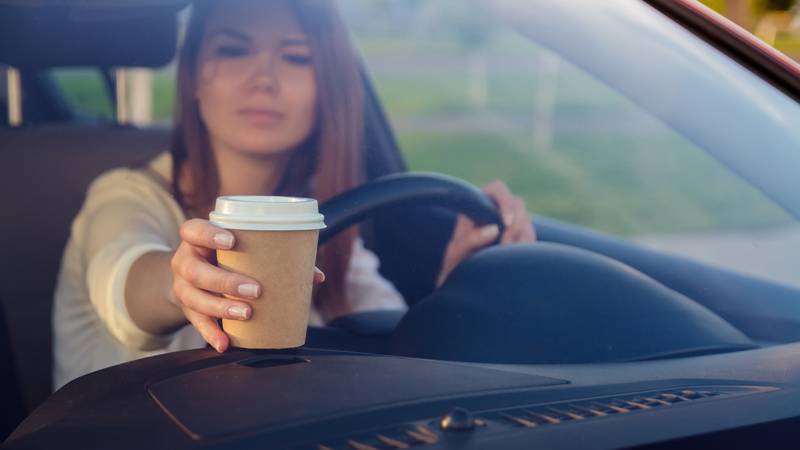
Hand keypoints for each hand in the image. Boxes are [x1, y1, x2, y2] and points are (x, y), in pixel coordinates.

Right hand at [170, 219, 324, 352]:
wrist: (193, 274)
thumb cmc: (226, 256)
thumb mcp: (240, 248)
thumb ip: (276, 255)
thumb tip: (316, 275)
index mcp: (196, 238)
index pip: (193, 230)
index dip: (209, 235)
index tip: (233, 241)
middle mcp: (185, 261)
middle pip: (196, 271)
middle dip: (226, 282)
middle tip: (255, 290)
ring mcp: (182, 287)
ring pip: (195, 298)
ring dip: (221, 308)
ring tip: (247, 313)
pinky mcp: (187, 309)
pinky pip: (196, 324)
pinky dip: (211, 334)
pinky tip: (225, 342)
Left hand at [435, 180, 535, 286]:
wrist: (463, 280)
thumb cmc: (455, 263)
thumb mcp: (456, 253)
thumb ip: (470, 240)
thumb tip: (493, 229)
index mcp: (478, 204)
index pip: (498, 189)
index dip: (506, 201)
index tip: (506, 223)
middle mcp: (496, 209)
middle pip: (518, 204)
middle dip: (516, 226)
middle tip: (506, 247)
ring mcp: (510, 222)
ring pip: (527, 222)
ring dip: (522, 239)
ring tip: (507, 258)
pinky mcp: (520, 236)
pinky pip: (531, 237)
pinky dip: (526, 247)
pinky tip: (513, 260)